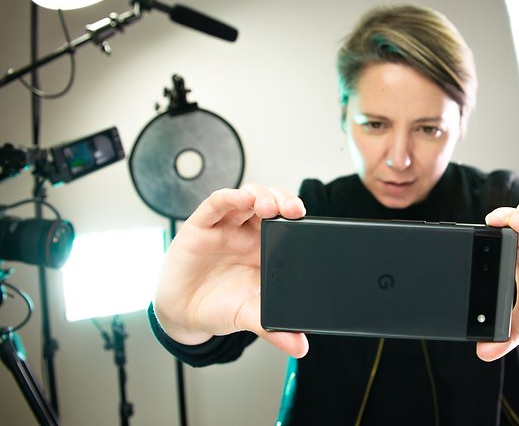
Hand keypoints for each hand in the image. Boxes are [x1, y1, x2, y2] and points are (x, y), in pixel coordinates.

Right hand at [153, 184, 309, 357]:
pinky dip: (230, 197)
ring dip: (260, 196)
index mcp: (266, 248)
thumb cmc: (220, 307)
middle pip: (270, 203)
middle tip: (293, 210)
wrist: (183, 315)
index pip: (287, 222)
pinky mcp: (201, 227)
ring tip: (269, 206)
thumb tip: (300, 348)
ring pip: (246, 198)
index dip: (298, 216)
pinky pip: (216, 205)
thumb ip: (274, 329)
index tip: (309, 221)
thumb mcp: (250, 318)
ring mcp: (225, 227)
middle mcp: (248, 233)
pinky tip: (241, 198)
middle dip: (284, 200)